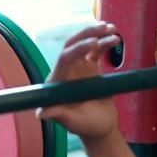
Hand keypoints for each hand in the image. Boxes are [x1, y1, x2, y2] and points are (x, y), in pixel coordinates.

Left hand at [37, 23, 121, 141]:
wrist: (102, 128)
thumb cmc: (87, 127)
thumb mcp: (73, 122)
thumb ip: (59, 115)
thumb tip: (40, 113)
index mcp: (58, 83)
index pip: (64, 59)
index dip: (78, 49)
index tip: (95, 44)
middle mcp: (65, 72)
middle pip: (72, 45)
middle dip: (87, 34)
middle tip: (104, 28)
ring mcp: (77, 68)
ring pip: (84, 44)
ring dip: (97, 34)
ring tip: (113, 30)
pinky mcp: (90, 67)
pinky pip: (96, 50)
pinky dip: (105, 42)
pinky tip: (115, 39)